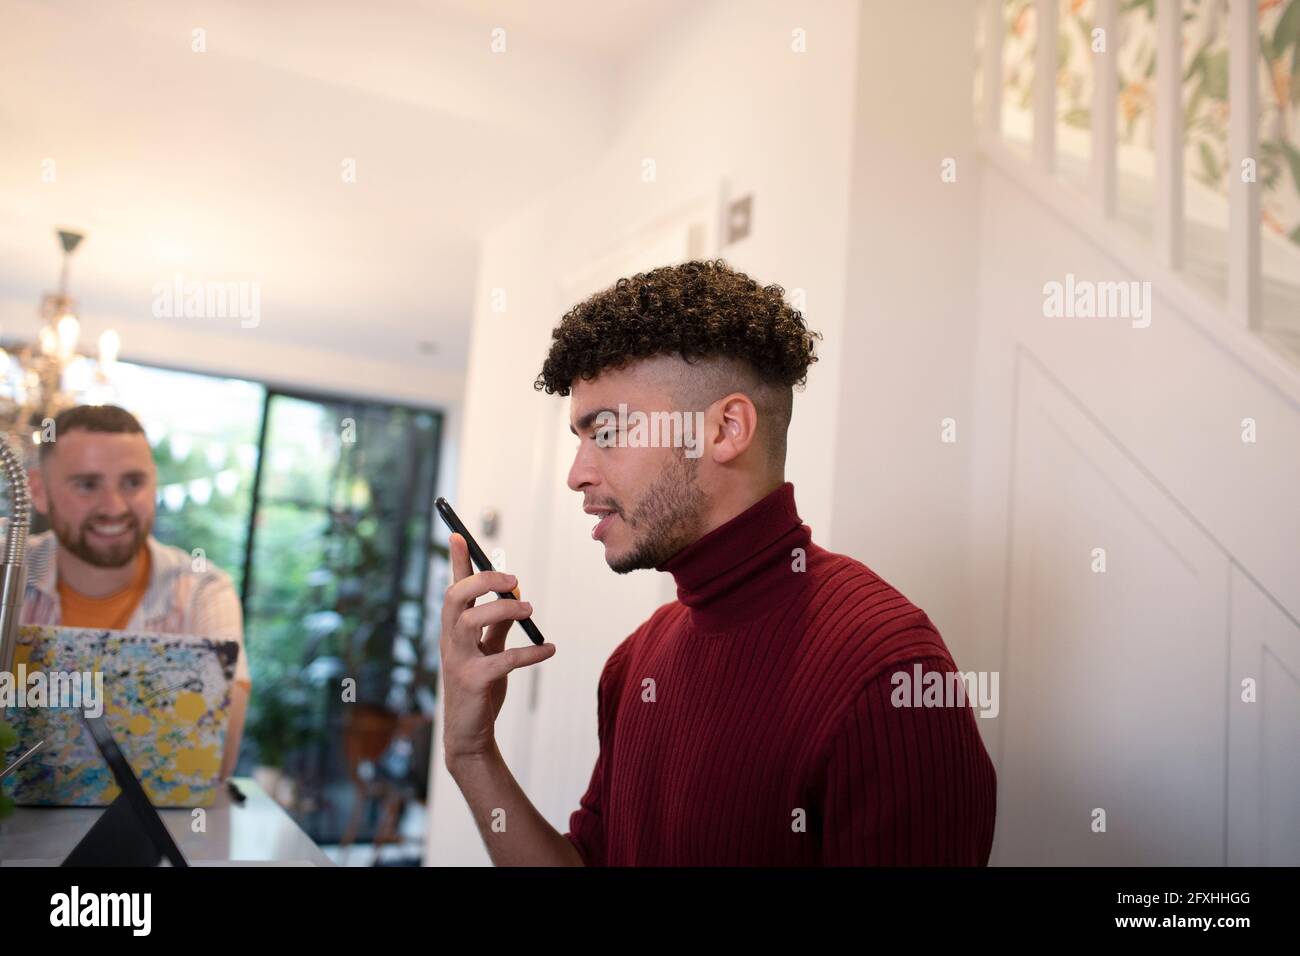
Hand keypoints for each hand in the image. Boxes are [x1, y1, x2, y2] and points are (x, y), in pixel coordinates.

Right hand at [439, 533, 554, 763]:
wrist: (470, 735)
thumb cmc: (480, 689)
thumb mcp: (489, 652)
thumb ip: (498, 627)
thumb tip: (516, 598)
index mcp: (454, 630)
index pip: (454, 588)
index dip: (456, 562)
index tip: (458, 534)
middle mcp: (449, 641)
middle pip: (456, 597)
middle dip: (483, 581)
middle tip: (514, 580)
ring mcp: (457, 661)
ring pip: (469, 621)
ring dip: (502, 610)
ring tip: (530, 610)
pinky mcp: (471, 682)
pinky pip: (501, 660)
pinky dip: (529, 652)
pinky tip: (549, 650)